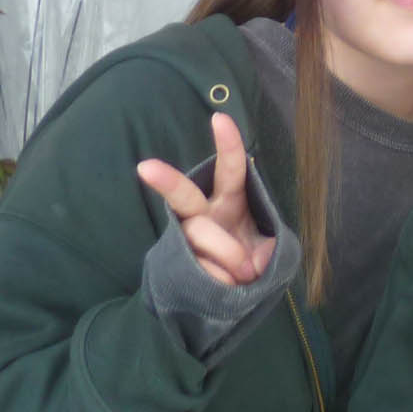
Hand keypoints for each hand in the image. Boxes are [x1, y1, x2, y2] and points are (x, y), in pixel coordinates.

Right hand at [137, 112, 275, 287]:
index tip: (219, 118)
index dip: (228, 144)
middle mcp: (204, 214)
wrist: (226, 293)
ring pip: (200, 235)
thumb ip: (263, 251)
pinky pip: (199, 269)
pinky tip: (225, 284)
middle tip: (145, 167)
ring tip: (246, 271)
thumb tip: (247, 266)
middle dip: (166, 180)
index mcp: (231, 201)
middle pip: (184, 196)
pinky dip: (221, 280)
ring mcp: (186, 238)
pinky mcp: (175, 262)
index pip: (231, 170)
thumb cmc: (250, 257)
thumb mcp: (267, 250)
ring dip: (229, 255)